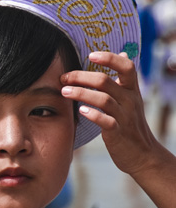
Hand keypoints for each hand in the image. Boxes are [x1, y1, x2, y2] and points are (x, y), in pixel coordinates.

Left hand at [60, 51, 156, 177]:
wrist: (143, 154)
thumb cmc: (131, 124)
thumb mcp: (132, 98)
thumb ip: (125, 79)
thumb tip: (123, 53)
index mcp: (131, 90)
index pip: (126, 67)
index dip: (110, 58)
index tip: (91, 55)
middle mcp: (130, 100)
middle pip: (105, 81)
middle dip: (81, 76)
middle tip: (64, 78)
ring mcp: (124, 117)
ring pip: (103, 99)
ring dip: (81, 93)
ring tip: (64, 91)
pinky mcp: (118, 133)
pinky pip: (106, 122)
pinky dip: (93, 115)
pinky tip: (80, 111)